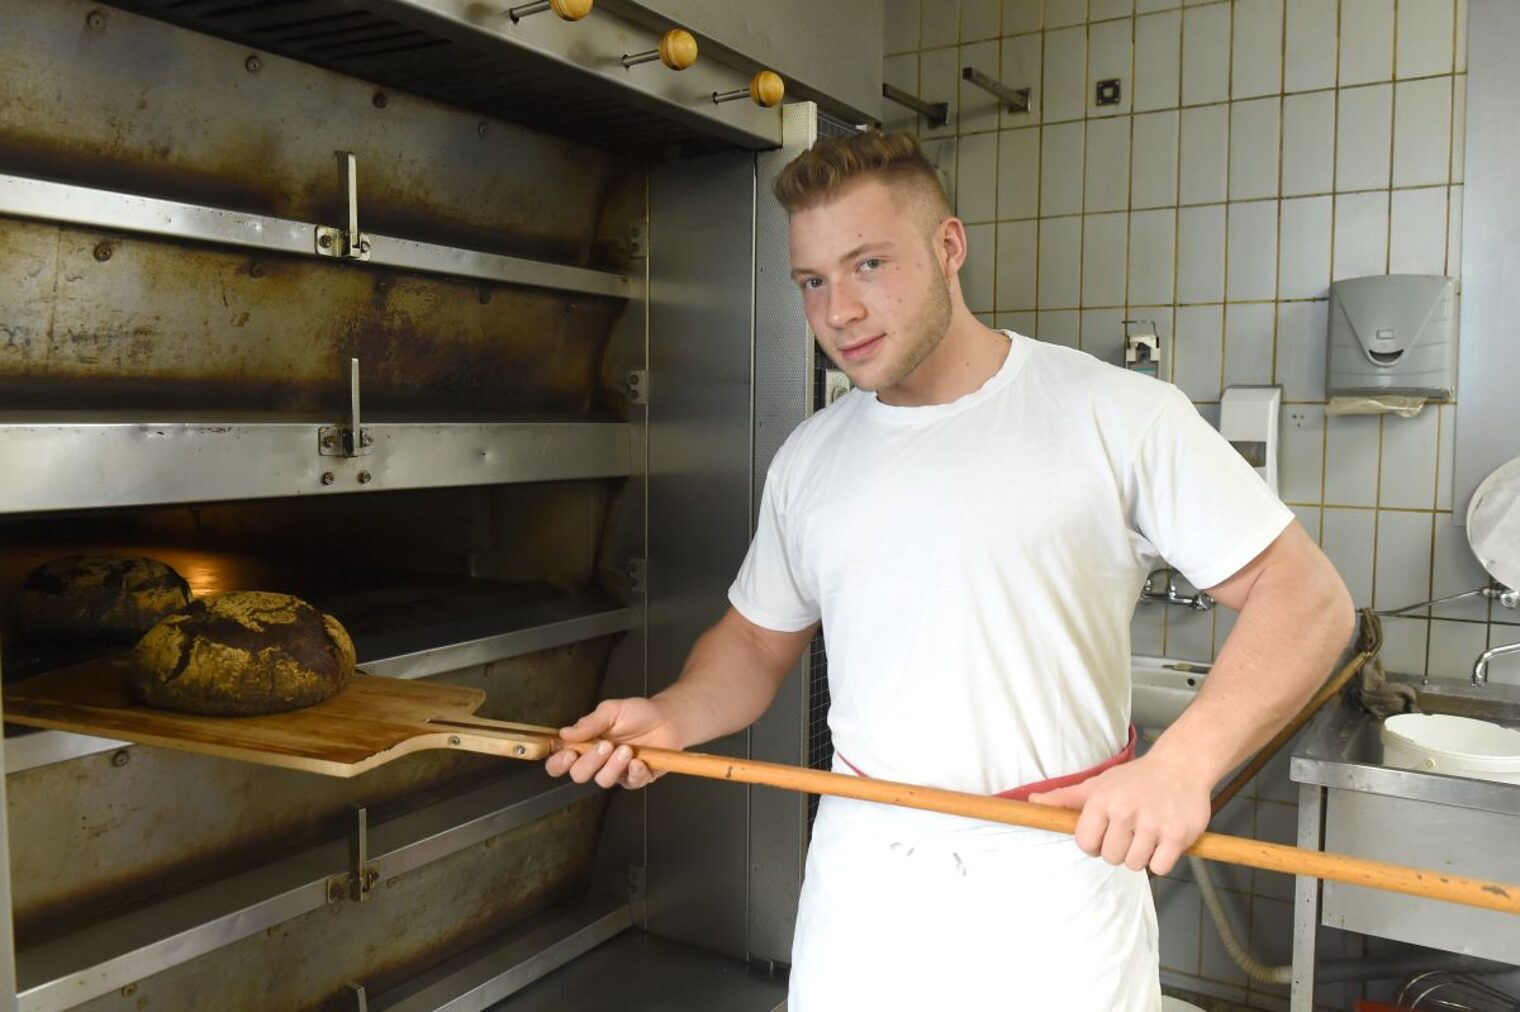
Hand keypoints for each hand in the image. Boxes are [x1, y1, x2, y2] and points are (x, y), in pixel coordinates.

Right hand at [544, 696, 682, 789]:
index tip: (568, 753)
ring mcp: (616, 771)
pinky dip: (634, 772)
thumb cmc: (638, 713)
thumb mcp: (611, 711)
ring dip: (613, 765)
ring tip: (626, 749)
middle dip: (589, 761)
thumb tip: (565, 733)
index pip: (561, 761)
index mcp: (586, 744)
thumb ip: (589, 723)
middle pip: (579, 775)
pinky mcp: (636, 778)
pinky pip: (630, 783)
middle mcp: (598, 761)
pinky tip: (638, 761)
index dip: (558, 762)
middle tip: (605, 745)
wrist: (667, 718)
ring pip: (603, 781)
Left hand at [1028, 753, 1210, 875]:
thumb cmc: (1136, 778)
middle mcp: (1125, 811)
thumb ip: (1064, 798)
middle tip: (1130, 831)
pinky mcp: (1178, 835)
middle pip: (1111, 858)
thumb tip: (1033, 803)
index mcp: (1102, 800)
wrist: (1180, 766)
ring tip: (1146, 834)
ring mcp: (1153, 824)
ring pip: (1134, 864)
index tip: (1106, 832)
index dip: (1095, 843)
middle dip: (1118, 850)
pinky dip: (1161, 860)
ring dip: (1140, 855)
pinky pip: (1160, 867)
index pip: (1086, 844)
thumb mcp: (1097, 783)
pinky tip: (1162, 840)